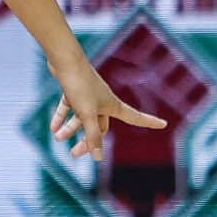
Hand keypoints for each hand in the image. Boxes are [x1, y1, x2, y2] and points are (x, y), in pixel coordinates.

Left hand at [45, 55, 166, 162]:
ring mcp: (87, 95)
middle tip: (75, 154)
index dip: (149, 122)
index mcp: (112, 105)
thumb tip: (98, 158)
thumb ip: (93, 136)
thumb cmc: (80, 85)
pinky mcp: (73, 89)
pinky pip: (68, 107)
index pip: (135, 117)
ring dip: (70, 129)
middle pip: (99, 126)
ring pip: (81, 118)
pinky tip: (53, 127)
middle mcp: (102, 101)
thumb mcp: (87, 114)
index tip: (163, 124)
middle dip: (88, 141)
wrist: (65, 59)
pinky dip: (61, 117)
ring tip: (58, 138)